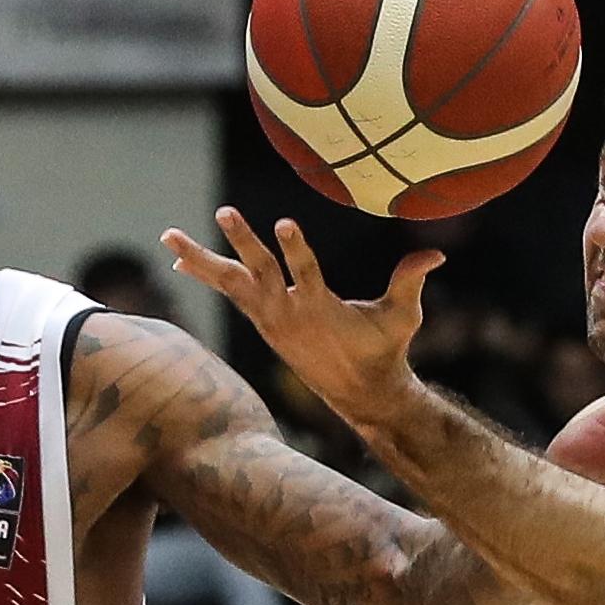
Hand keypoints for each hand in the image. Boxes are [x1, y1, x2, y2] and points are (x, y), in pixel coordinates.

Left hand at [162, 207, 440, 424]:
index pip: (307, 273)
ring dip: (201, 260)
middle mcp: (289, 313)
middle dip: (243, 242)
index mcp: (321, 309)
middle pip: (261, 272)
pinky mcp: (264, 320)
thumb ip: (411, 282)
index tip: (285, 223)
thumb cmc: (384, 351)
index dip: (296, 249)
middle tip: (225, 211)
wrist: (360, 393)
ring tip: (169, 236)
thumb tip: (435, 254)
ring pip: (231, 282)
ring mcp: (271, 318)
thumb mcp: (402, 318)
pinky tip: (179, 260)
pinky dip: (206, 275)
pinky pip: (230, 293)